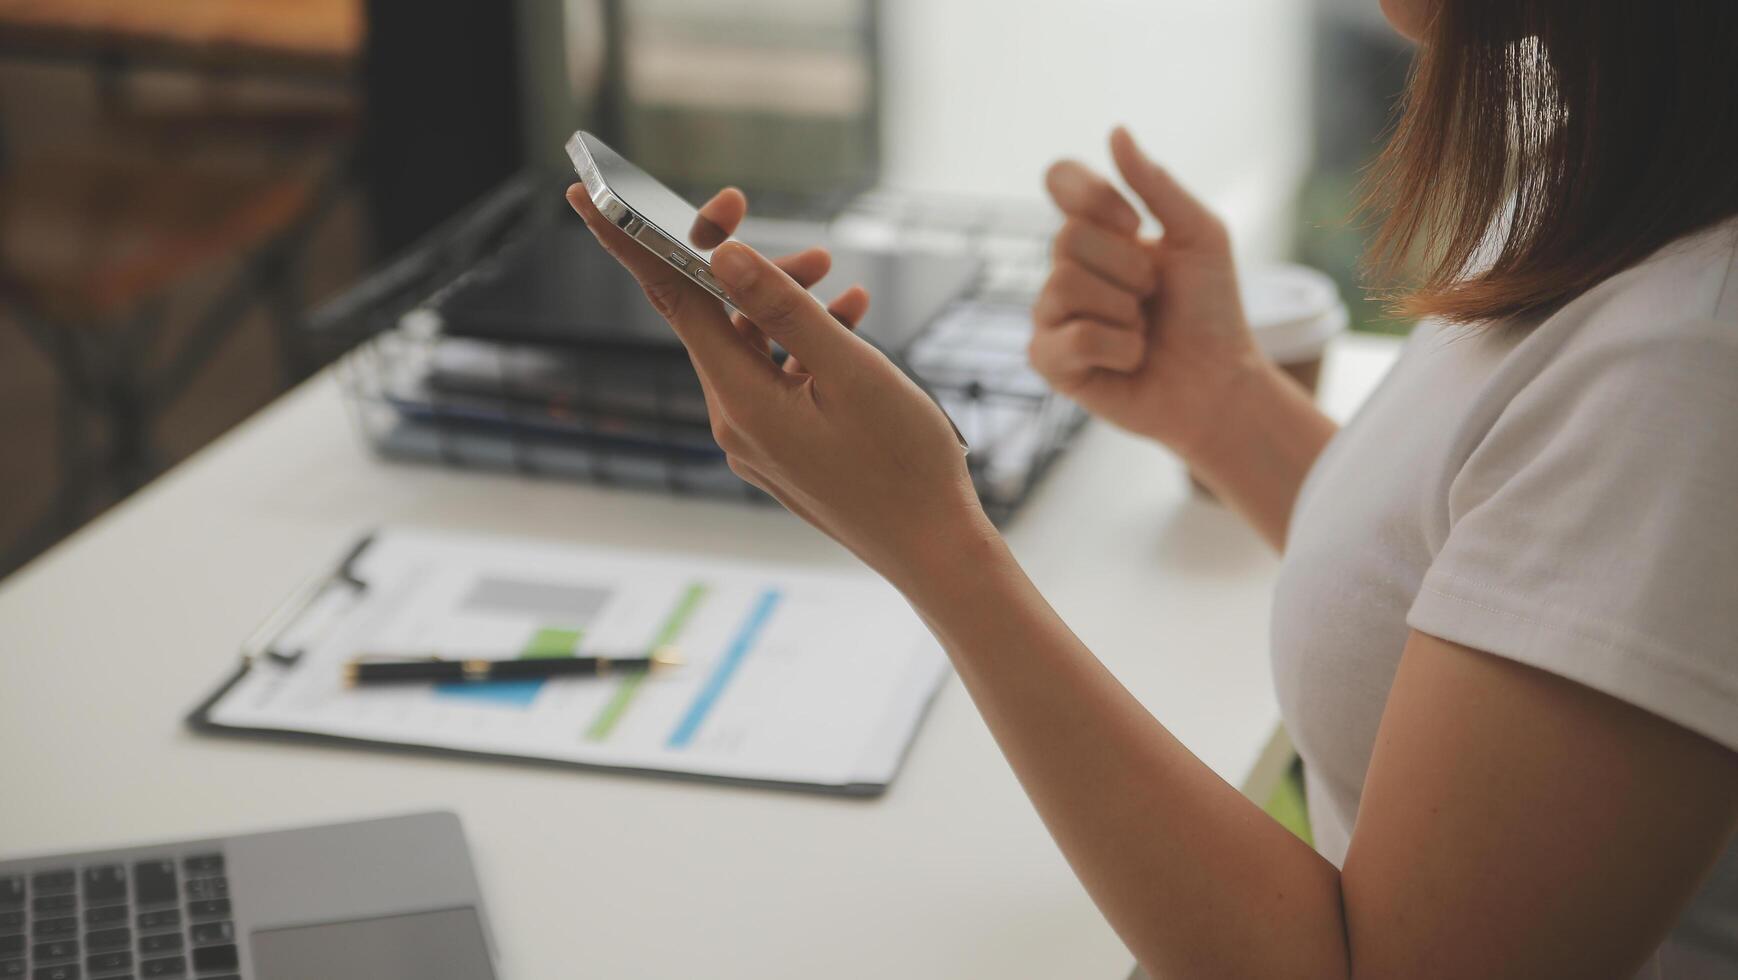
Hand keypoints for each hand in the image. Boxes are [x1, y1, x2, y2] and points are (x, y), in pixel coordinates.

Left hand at [566, 184, 993, 588]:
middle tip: (804, 243)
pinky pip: (777, 379)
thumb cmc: (903, 462)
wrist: (933, 550)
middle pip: (716, 320)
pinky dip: (805, 345)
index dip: (626, 240)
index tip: (586, 191)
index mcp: (740, 402)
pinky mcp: (782, 451)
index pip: (670, 300)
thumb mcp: (850, 371)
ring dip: (787, 306)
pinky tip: (849, 318)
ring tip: (841, 280)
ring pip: (753, 349)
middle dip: (750, 269)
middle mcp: (734, 423)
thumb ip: (784, 309)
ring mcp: (756, 442)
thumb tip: (722, 254)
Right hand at [1031, 127, 1261, 458]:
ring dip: (1126, 313)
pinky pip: (1072, 338)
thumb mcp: (1200, 235)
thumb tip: (1116, 131)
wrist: (1220, 380)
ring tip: (1142, 331)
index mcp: (1099, 230)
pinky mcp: (1050, 361)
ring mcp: (1052, 314)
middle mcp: (1066, 267)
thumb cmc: (1211, 310)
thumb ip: (1158, 185)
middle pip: (1068, 237)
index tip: (1134, 224)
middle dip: (1129, 268)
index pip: (1061, 179)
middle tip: (1153, 297)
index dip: (1094, 195)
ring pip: (1064, 285)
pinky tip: (1130, 359)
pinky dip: (1118, 348)